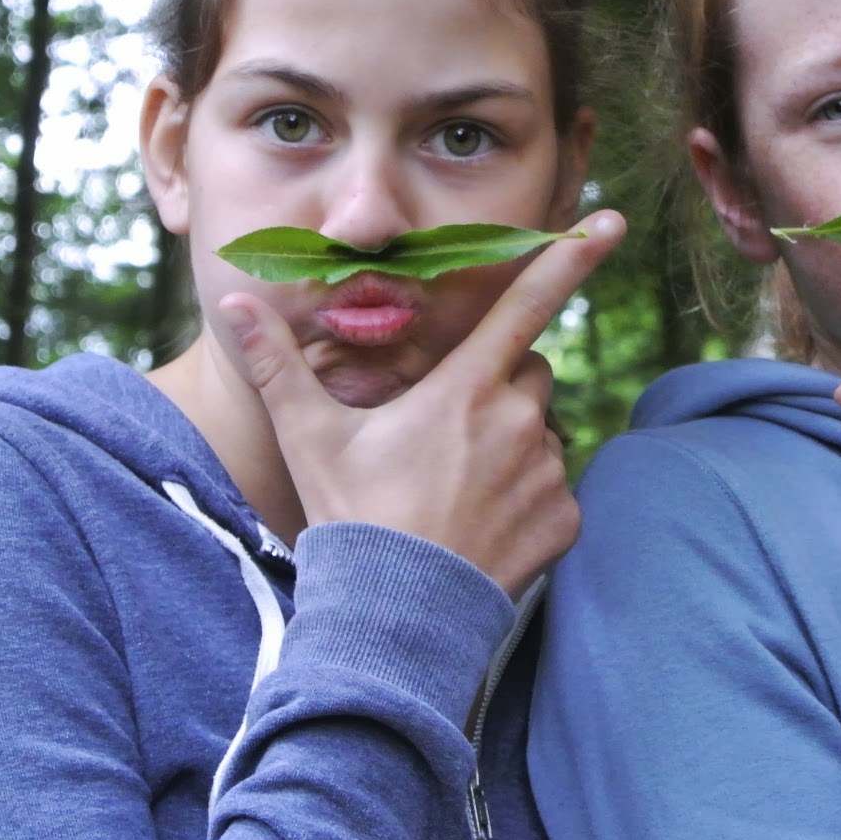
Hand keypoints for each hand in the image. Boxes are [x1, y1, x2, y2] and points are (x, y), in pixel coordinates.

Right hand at [218, 210, 625, 597]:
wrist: (395, 618)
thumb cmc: (353, 519)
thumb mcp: (309, 437)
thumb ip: (278, 364)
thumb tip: (232, 300)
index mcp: (464, 389)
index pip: (527, 304)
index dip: (568, 257)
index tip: (608, 221)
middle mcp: (517, 421)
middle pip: (528, 371)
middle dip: (499, 385)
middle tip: (446, 432)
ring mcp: (546, 471)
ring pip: (542, 432)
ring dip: (513, 444)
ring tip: (455, 489)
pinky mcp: (565, 519)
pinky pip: (555, 489)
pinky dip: (528, 498)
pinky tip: (482, 525)